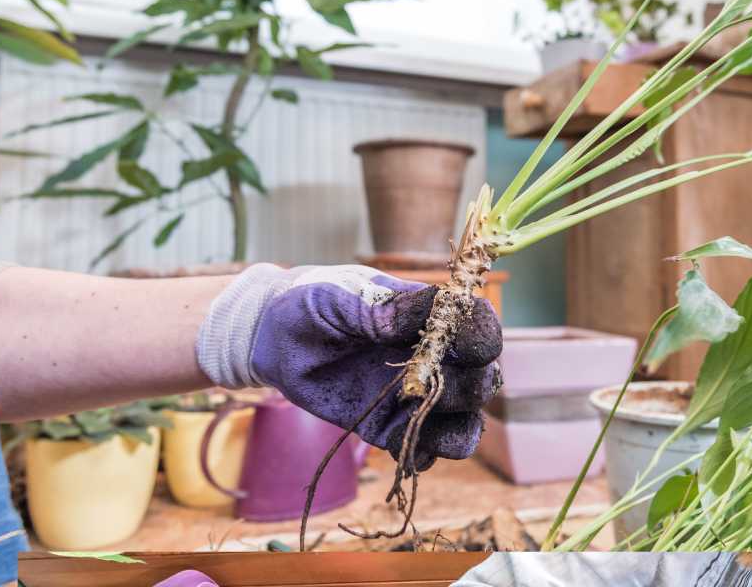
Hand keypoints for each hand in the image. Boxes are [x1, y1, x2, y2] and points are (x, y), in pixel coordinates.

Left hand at [197, 264, 501, 469]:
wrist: (269, 336)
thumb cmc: (308, 302)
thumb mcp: (339, 296)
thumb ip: (382, 307)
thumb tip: (429, 310)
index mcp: (425, 315)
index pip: (475, 324)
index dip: (482, 337)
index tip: (473, 349)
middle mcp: (429, 356)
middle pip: (477, 377)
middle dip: (469, 387)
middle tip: (432, 388)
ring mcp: (409, 394)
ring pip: (460, 421)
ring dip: (457, 430)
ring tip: (434, 435)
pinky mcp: (385, 426)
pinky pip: (419, 448)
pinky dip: (424, 456)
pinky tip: (407, 452)